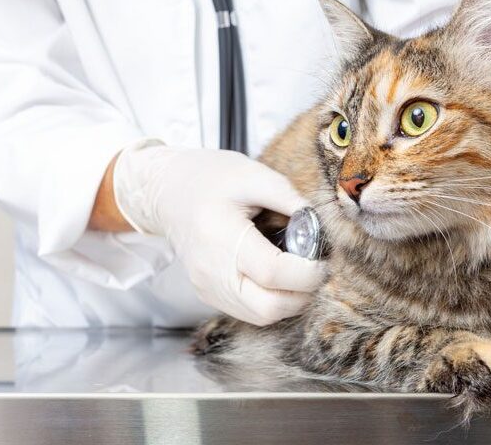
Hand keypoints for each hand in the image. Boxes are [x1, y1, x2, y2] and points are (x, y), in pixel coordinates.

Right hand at [113, 141, 324, 324]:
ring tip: (297, 271)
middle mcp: (211, 270)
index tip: (323, 258)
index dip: (308, 271)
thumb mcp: (252, 175)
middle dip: (303, 293)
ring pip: (261, 316)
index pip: (273, 272)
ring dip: (289, 301)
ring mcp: (208, 287)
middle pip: (269, 307)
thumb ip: (290, 199)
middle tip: (314, 269)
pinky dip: (271, 301)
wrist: (167, 191)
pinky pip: (249, 311)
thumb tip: (322, 225)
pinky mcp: (209, 294)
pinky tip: (277, 277)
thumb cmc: (207, 178)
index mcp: (221, 236)